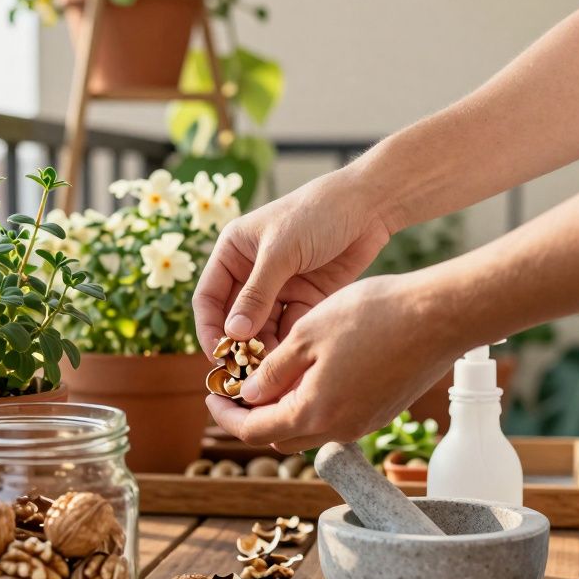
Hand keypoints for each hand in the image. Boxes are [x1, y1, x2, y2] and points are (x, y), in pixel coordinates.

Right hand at [192, 168, 390, 356]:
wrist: (368, 205)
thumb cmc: (317, 214)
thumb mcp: (281, 252)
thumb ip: (256, 294)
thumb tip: (232, 334)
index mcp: (233, 253)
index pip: (209, 297)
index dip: (209, 328)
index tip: (217, 356)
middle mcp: (252, 272)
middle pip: (235, 318)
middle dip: (238, 345)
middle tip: (244, 373)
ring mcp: (280, 287)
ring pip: (263, 328)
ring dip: (264, 349)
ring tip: (269, 371)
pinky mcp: (306, 298)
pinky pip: (290, 327)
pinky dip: (288, 343)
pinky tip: (292, 359)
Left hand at [206, 272, 469, 452]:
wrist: (440, 317)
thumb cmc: (372, 317)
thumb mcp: (307, 335)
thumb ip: (273, 372)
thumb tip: (247, 397)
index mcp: (313, 413)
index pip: (253, 431)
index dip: (225, 415)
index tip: (210, 395)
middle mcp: (338, 429)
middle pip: (280, 436)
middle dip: (253, 416)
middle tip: (236, 387)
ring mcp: (363, 424)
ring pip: (309, 428)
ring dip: (284, 409)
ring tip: (271, 376)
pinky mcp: (382, 411)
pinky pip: (336, 417)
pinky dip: (314, 402)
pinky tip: (313, 371)